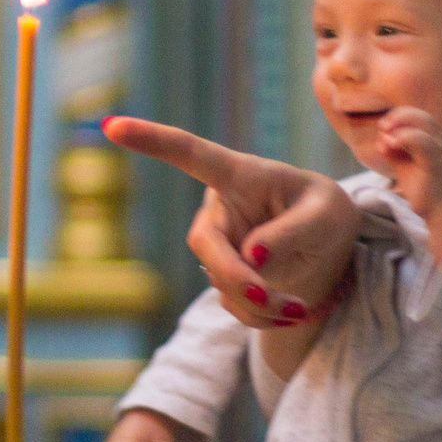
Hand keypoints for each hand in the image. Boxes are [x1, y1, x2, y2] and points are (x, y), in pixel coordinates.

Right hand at [105, 116, 358, 328]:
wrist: (330, 250)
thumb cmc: (327, 214)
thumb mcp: (327, 215)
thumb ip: (292, 232)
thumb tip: (251, 257)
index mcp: (241, 174)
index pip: (191, 154)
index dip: (151, 140)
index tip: (111, 126)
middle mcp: (220, 208)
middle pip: (205, 244)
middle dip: (236, 277)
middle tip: (269, 299)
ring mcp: (218, 245)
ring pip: (222, 282)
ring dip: (261, 303)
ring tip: (298, 307)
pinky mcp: (221, 276)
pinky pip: (233, 305)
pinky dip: (261, 316)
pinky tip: (285, 310)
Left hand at [373, 106, 441, 219]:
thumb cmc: (424, 185)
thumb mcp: (404, 165)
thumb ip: (393, 152)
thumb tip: (381, 139)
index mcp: (432, 138)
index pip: (416, 116)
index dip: (397, 116)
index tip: (382, 127)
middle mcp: (438, 140)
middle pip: (420, 115)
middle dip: (398, 116)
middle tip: (382, 127)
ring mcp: (440, 149)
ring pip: (424, 123)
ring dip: (401, 125)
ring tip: (386, 136)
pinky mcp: (436, 162)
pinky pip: (424, 142)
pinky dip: (406, 137)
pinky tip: (392, 144)